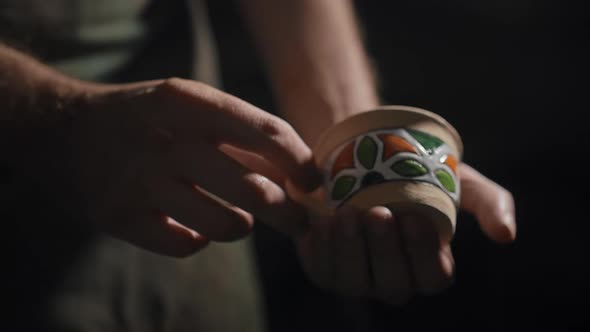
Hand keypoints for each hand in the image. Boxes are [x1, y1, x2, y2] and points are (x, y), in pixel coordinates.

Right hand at [51, 78, 319, 256]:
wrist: (64, 130)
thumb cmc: (146, 119)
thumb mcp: (189, 106)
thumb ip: (240, 134)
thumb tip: (299, 173)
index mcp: (188, 102)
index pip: (266, 133)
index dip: (300, 162)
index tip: (314, 182)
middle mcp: (165, 140)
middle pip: (253, 189)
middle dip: (288, 212)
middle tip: (300, 222)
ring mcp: (139, 181)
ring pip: (225, 225)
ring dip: (242, 227)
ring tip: (238, 220)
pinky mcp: (119, 217)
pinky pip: (185, 245)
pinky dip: (199, 240)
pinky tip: (192, 227)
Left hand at [294, 163, 515, 303]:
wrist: (365, 159)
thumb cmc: (417, 174)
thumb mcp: (457, 179)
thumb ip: (490, 202)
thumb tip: (506, 235)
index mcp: (428, 266)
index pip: (432, 277)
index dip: (423, 252)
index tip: (415, 217)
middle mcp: (394, 279)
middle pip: (393, 284)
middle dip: (385, 250)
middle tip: (378, 212)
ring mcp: (358, 278)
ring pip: (354, 281)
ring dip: (351, 250)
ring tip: (347, 214)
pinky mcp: (327, 268)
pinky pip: (323, 271)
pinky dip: (322, 249)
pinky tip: (323, 222)